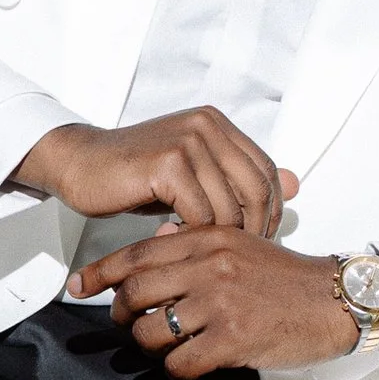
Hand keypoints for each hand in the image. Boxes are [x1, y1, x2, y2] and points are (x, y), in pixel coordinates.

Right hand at [27, 109, 295, 239]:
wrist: (81, 165)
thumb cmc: (136, 175)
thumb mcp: (195, 174)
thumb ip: (239, 178)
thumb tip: (297, 183)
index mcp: (217, 123)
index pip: (266, 170)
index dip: (270, 209)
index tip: (259, 239)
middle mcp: (207, 125)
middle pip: (256, 189)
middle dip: (253, 229)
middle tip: (237, 256)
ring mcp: (188, 141)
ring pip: (229, 206)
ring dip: (220, 238)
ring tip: (203, 252)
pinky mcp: (169, 163)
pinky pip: (200, 214)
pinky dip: (194, 235)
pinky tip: (177, 241)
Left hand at [85, 225, 378, 376]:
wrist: (336, 301)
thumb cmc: (289, 277)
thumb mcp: (243, 244)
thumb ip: (199, 241)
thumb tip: (157, 240)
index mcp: (210, 238)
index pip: (139, 253)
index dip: (101, 272)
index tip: (79, 285)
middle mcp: (210, 266)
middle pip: (135, 292)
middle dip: (120, 314)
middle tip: (125, 324)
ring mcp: (220, 303)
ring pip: (151, 332)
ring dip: (148, 346)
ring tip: (164, 348)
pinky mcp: (233, 339)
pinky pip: (180, 362)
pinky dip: (176, 371)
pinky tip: (188, 369)